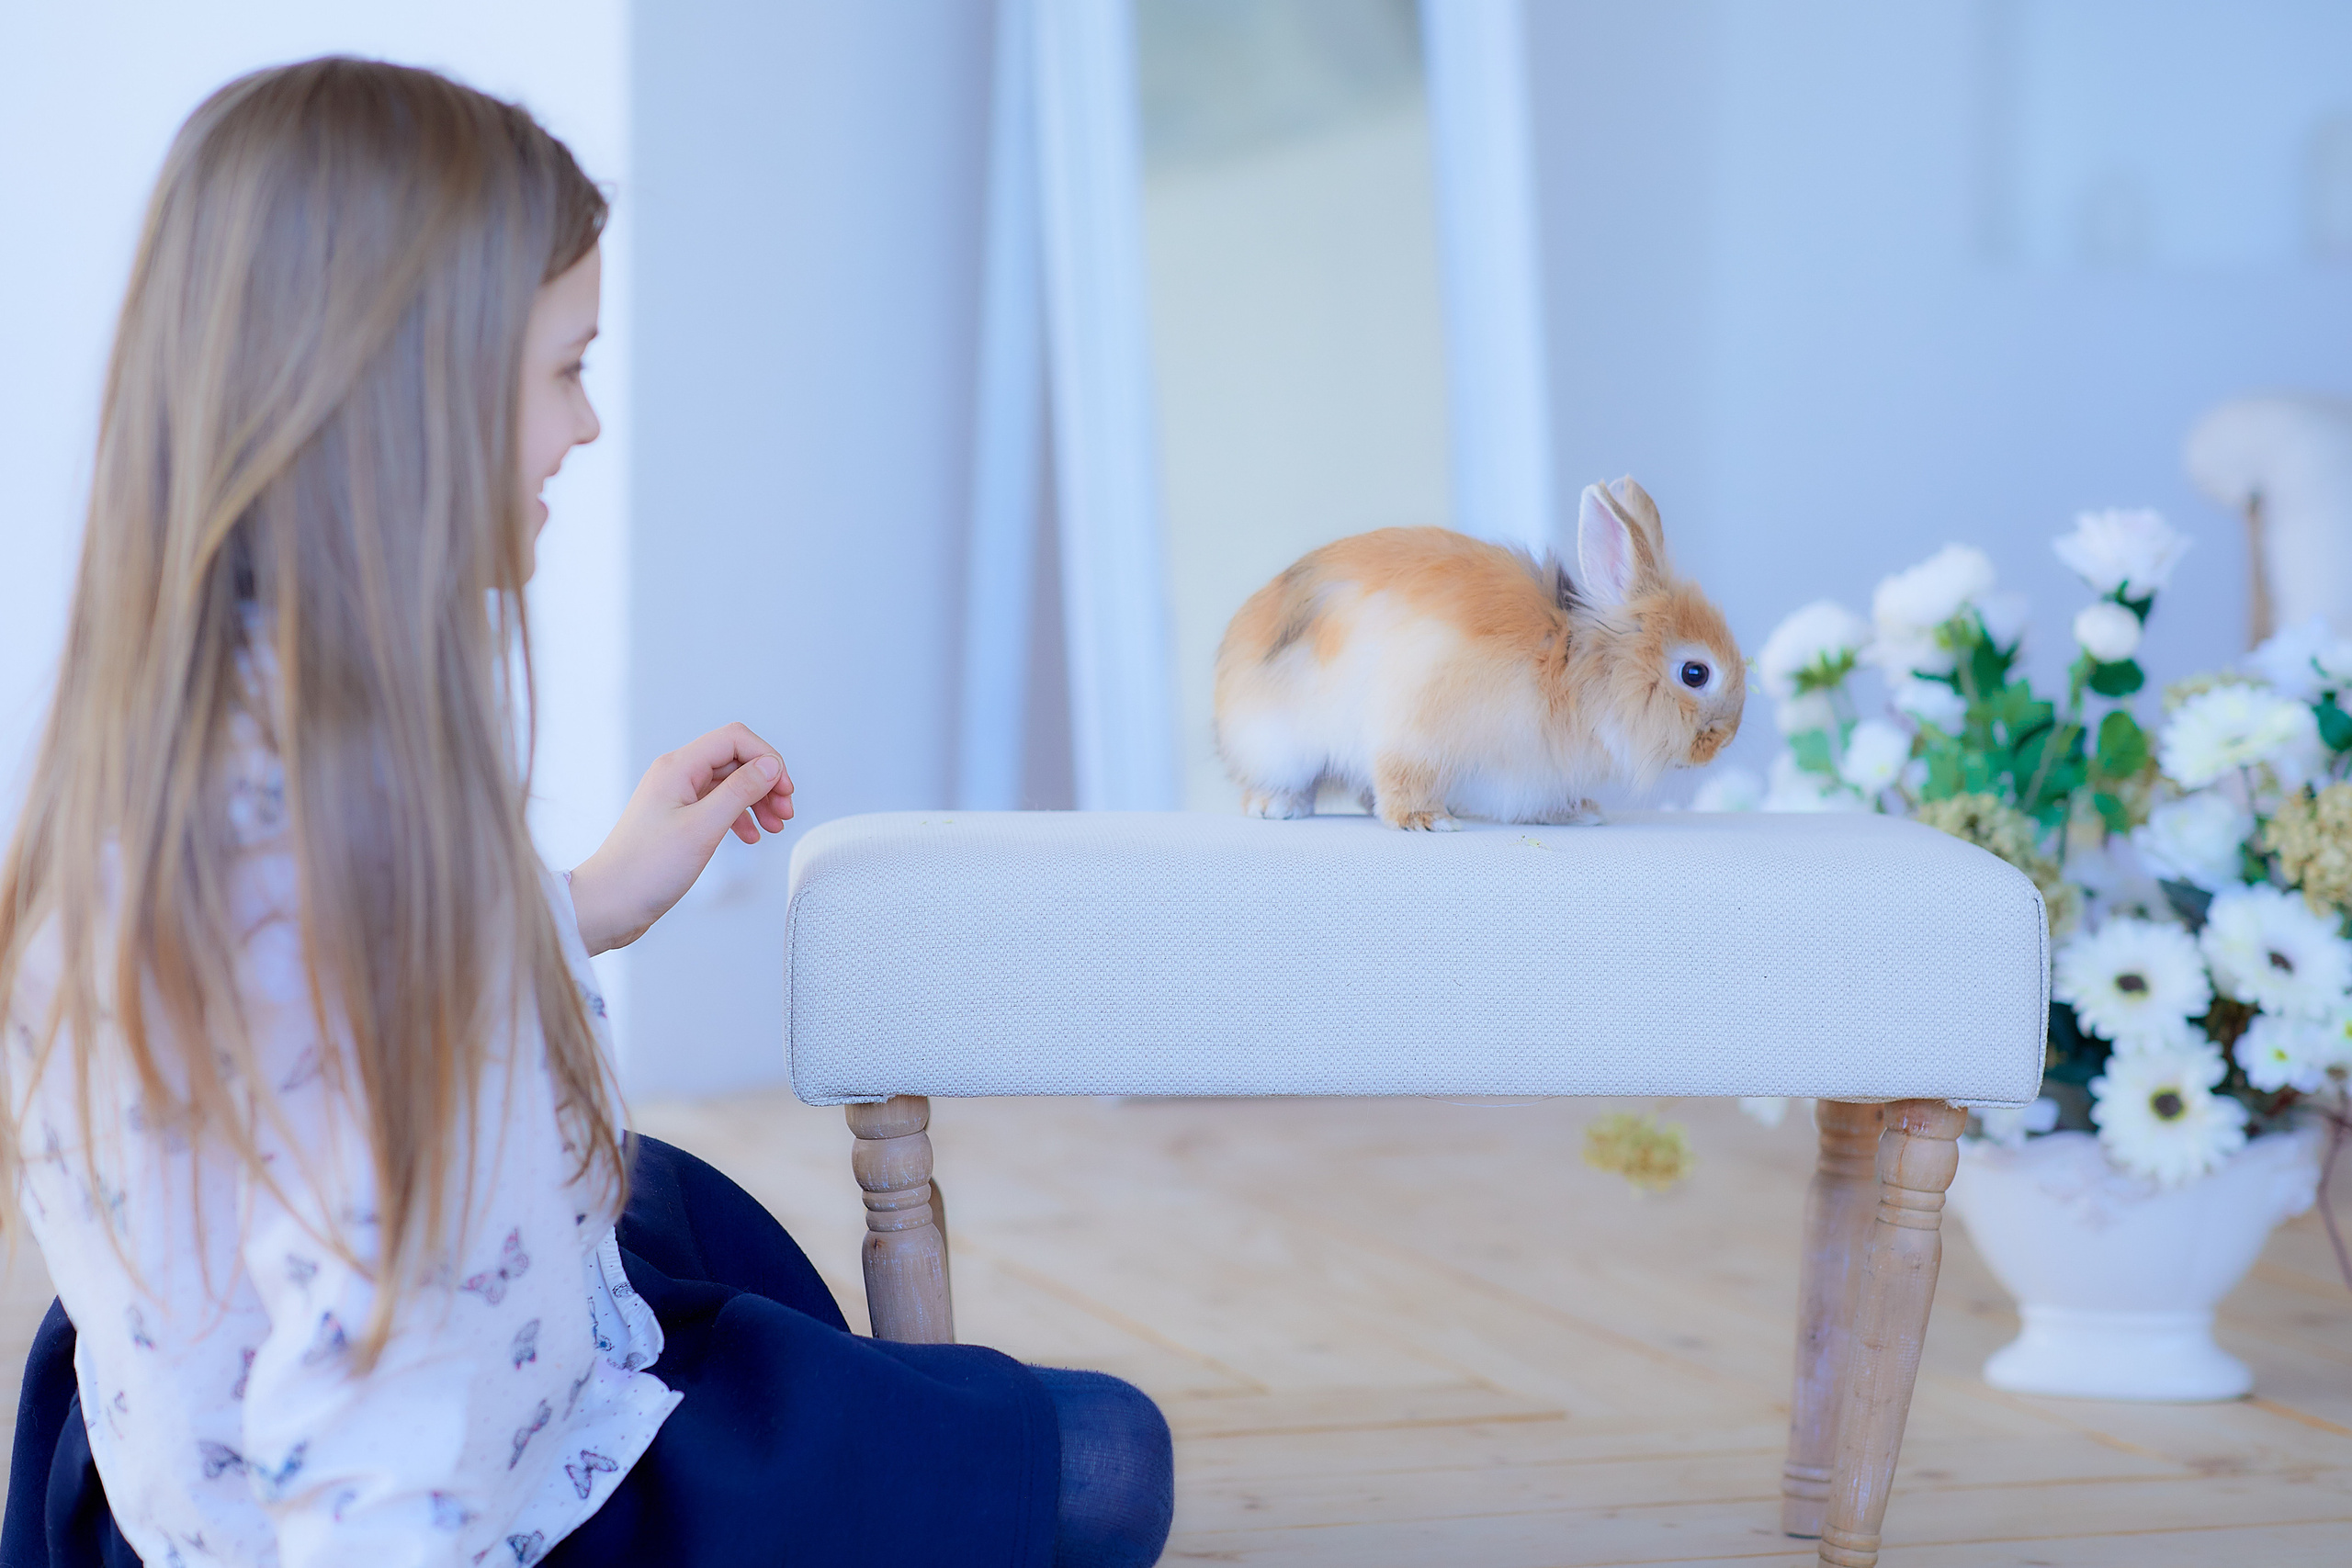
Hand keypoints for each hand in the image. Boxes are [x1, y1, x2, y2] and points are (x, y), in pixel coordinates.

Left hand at [568, 722, 795, 953]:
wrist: (610, 903)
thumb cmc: (645, 869)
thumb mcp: (703, 828)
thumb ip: (740, 792)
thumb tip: (770, 766)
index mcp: (677, 767)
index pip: (734, 740)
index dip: (766, 758)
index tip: (784, 789)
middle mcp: (676, 775)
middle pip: (735, 760)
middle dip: (766, 782)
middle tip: (785, 811)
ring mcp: (676, 796)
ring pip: (729, 784)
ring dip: (757, 800)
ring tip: (775, 825)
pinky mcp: (677, 819)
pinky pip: (717, 805)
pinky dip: (740, 817)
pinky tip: (751, 836)